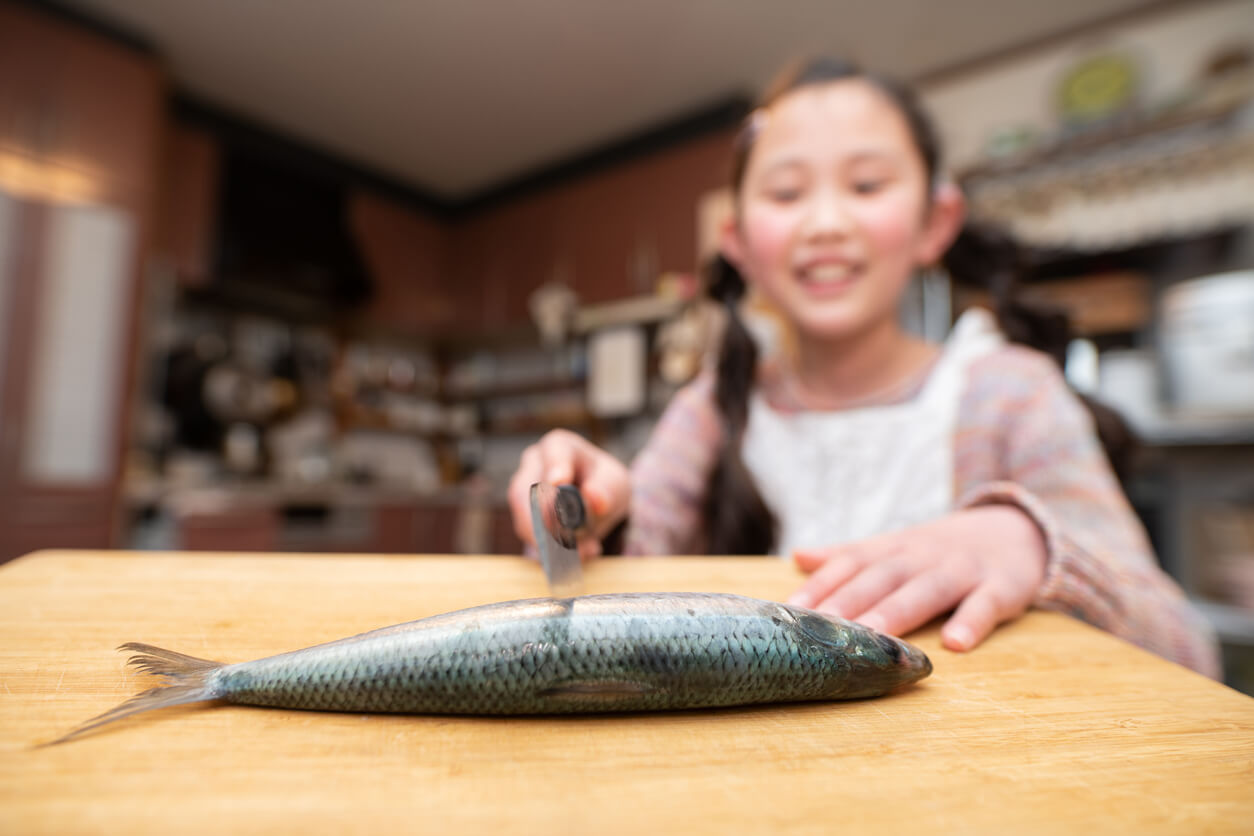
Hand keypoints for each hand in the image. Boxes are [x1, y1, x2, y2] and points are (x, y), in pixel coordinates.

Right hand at [507, 429, 630, 558]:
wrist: (596, 503)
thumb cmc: (603, 484)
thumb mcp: (614, 484)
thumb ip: (607, 491)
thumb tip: (596, 500)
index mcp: (559, 446)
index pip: (554, 452)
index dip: (555, 467)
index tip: (559, 481)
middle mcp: (533, 465)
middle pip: (527, 490)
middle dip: (547, 519)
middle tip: (570, 539)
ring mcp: (522, 491)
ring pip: (524, 518)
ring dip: (551, 541)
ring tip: (585, 552)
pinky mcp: (523, 518)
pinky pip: (530, 537)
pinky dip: (552, 552)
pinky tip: (574, 558)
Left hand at [787, 506, 1047, 651]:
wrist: (1018, 530)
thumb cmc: (942, 550)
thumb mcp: (896, 546)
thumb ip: (849, 555)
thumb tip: (799, 556)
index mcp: (894, 549)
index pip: (851, 563)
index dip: (821, 585)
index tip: (791, 609)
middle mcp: (923, 557)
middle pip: (881, 578)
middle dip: (849, 603)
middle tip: (820, 631)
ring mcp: (962, 570)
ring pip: (925, 591)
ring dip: (897, 613)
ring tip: (871, 637)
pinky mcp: (1002, 586)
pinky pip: (986, 604)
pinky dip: (972, 622)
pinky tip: (955, 644)